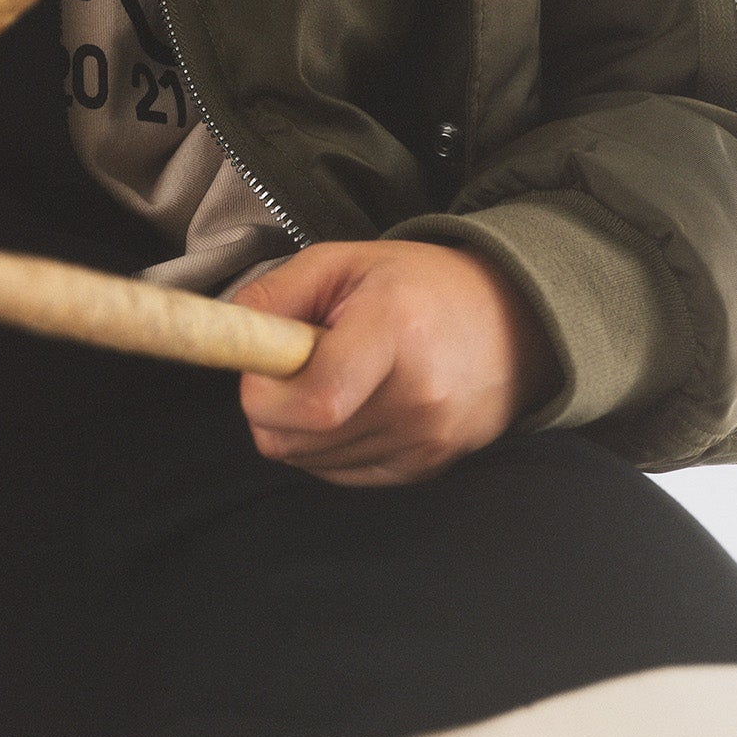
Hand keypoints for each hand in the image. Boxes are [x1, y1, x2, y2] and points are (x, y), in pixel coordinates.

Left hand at [228, 239, 559, 486]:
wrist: (510, 322)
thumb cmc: (416, 284)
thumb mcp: (342, 262)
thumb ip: (275, 295)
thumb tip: (227, 334)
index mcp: (396, 333)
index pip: (315, 400)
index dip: (264, 390)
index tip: (259, 362)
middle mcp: (418, 399)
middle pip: (299, 439)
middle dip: (271, 404)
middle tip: (296, 360)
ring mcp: (427, 443)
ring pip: (310, 462)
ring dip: (299, 425)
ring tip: (334, 375)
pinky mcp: (426, 469)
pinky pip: (339, 474)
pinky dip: (327, 444)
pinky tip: (353, 402)